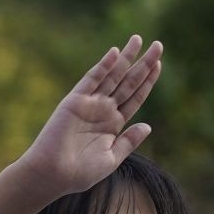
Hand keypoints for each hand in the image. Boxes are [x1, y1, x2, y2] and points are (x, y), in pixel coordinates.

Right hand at [18, 37, 163, 196]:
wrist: (54, 174)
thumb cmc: (81, 172)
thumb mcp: (111, 158)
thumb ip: (129, 141)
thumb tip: (148, 126)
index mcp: (114, 124)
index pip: (135, 96)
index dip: (148, 81)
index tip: (159, 64)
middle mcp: (103, 110)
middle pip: (128, 82)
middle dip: (143, 64)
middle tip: (158, 45)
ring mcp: (90, 103)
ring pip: (113, 76)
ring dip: (126, 58)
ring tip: (138, 39)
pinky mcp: (75, 100)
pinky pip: (91, 80)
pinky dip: (103, 66)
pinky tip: (115, 53)